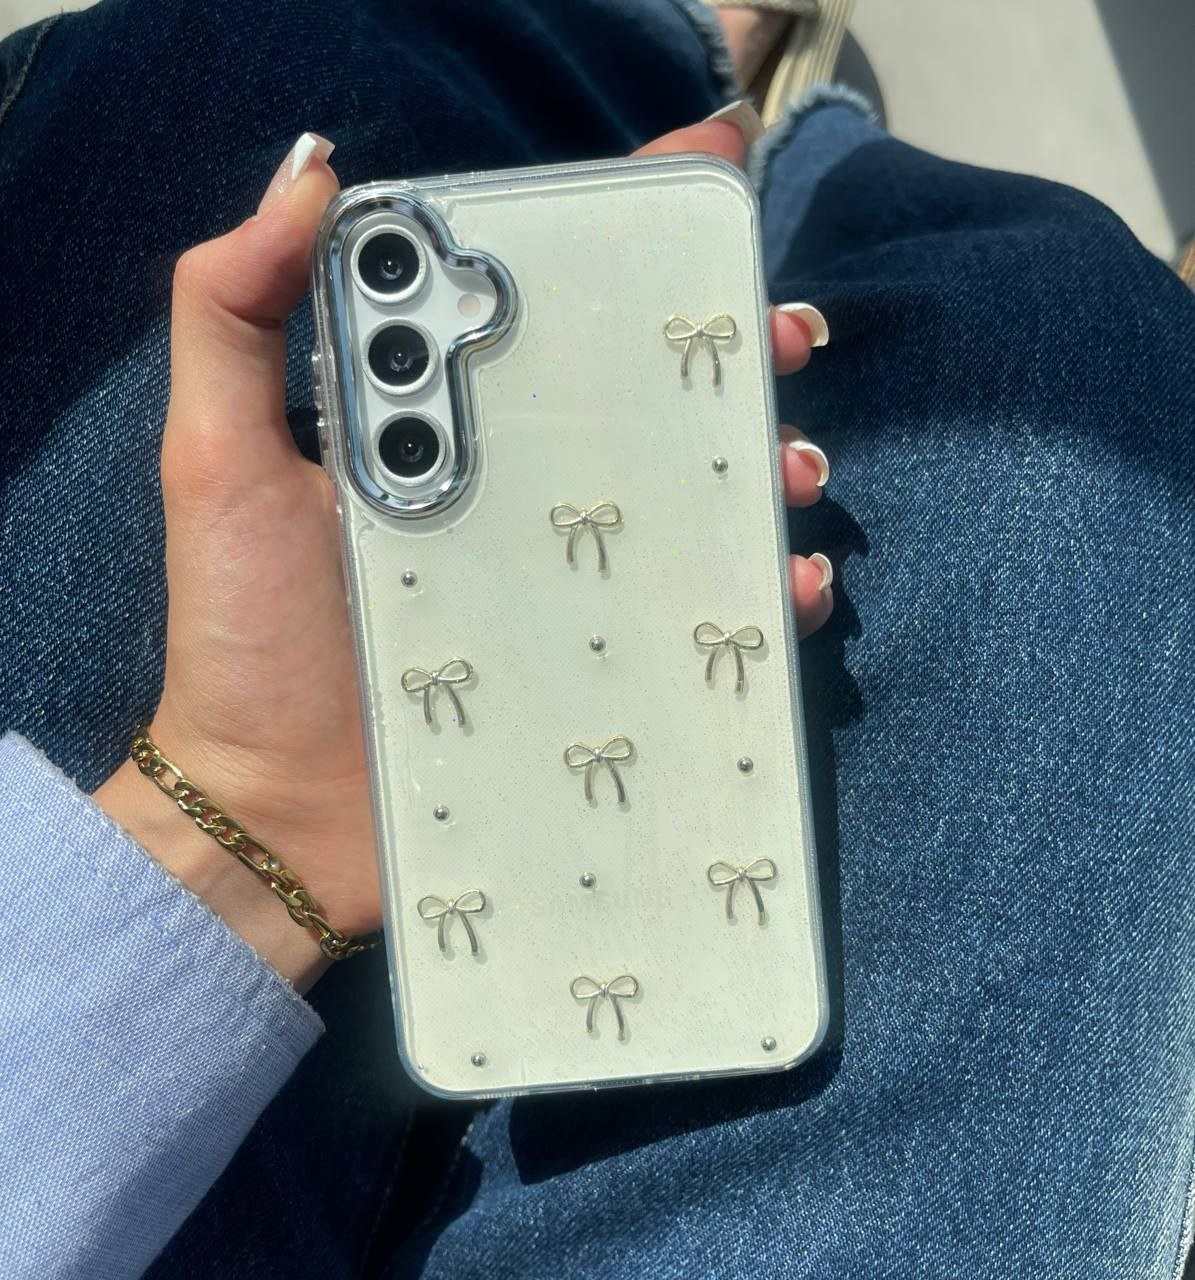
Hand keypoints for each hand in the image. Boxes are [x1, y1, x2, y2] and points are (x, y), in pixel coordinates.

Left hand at [95, 114, 834, 989]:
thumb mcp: (219, 464)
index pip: (546, 315)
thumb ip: (235, 316)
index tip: (703, 195)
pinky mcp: (602, 668)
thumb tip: (311, 174)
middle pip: (645, 403)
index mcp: (444, 427)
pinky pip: (701, 620)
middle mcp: (519, 493)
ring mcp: (569, 584)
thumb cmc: (249, 638)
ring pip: (693, 503)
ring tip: (789, 465)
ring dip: (761, 466)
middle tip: (777, 339)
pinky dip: (763, 596)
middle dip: (728, 353)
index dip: (628, 251)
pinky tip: (791, 586)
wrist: (280, 813)